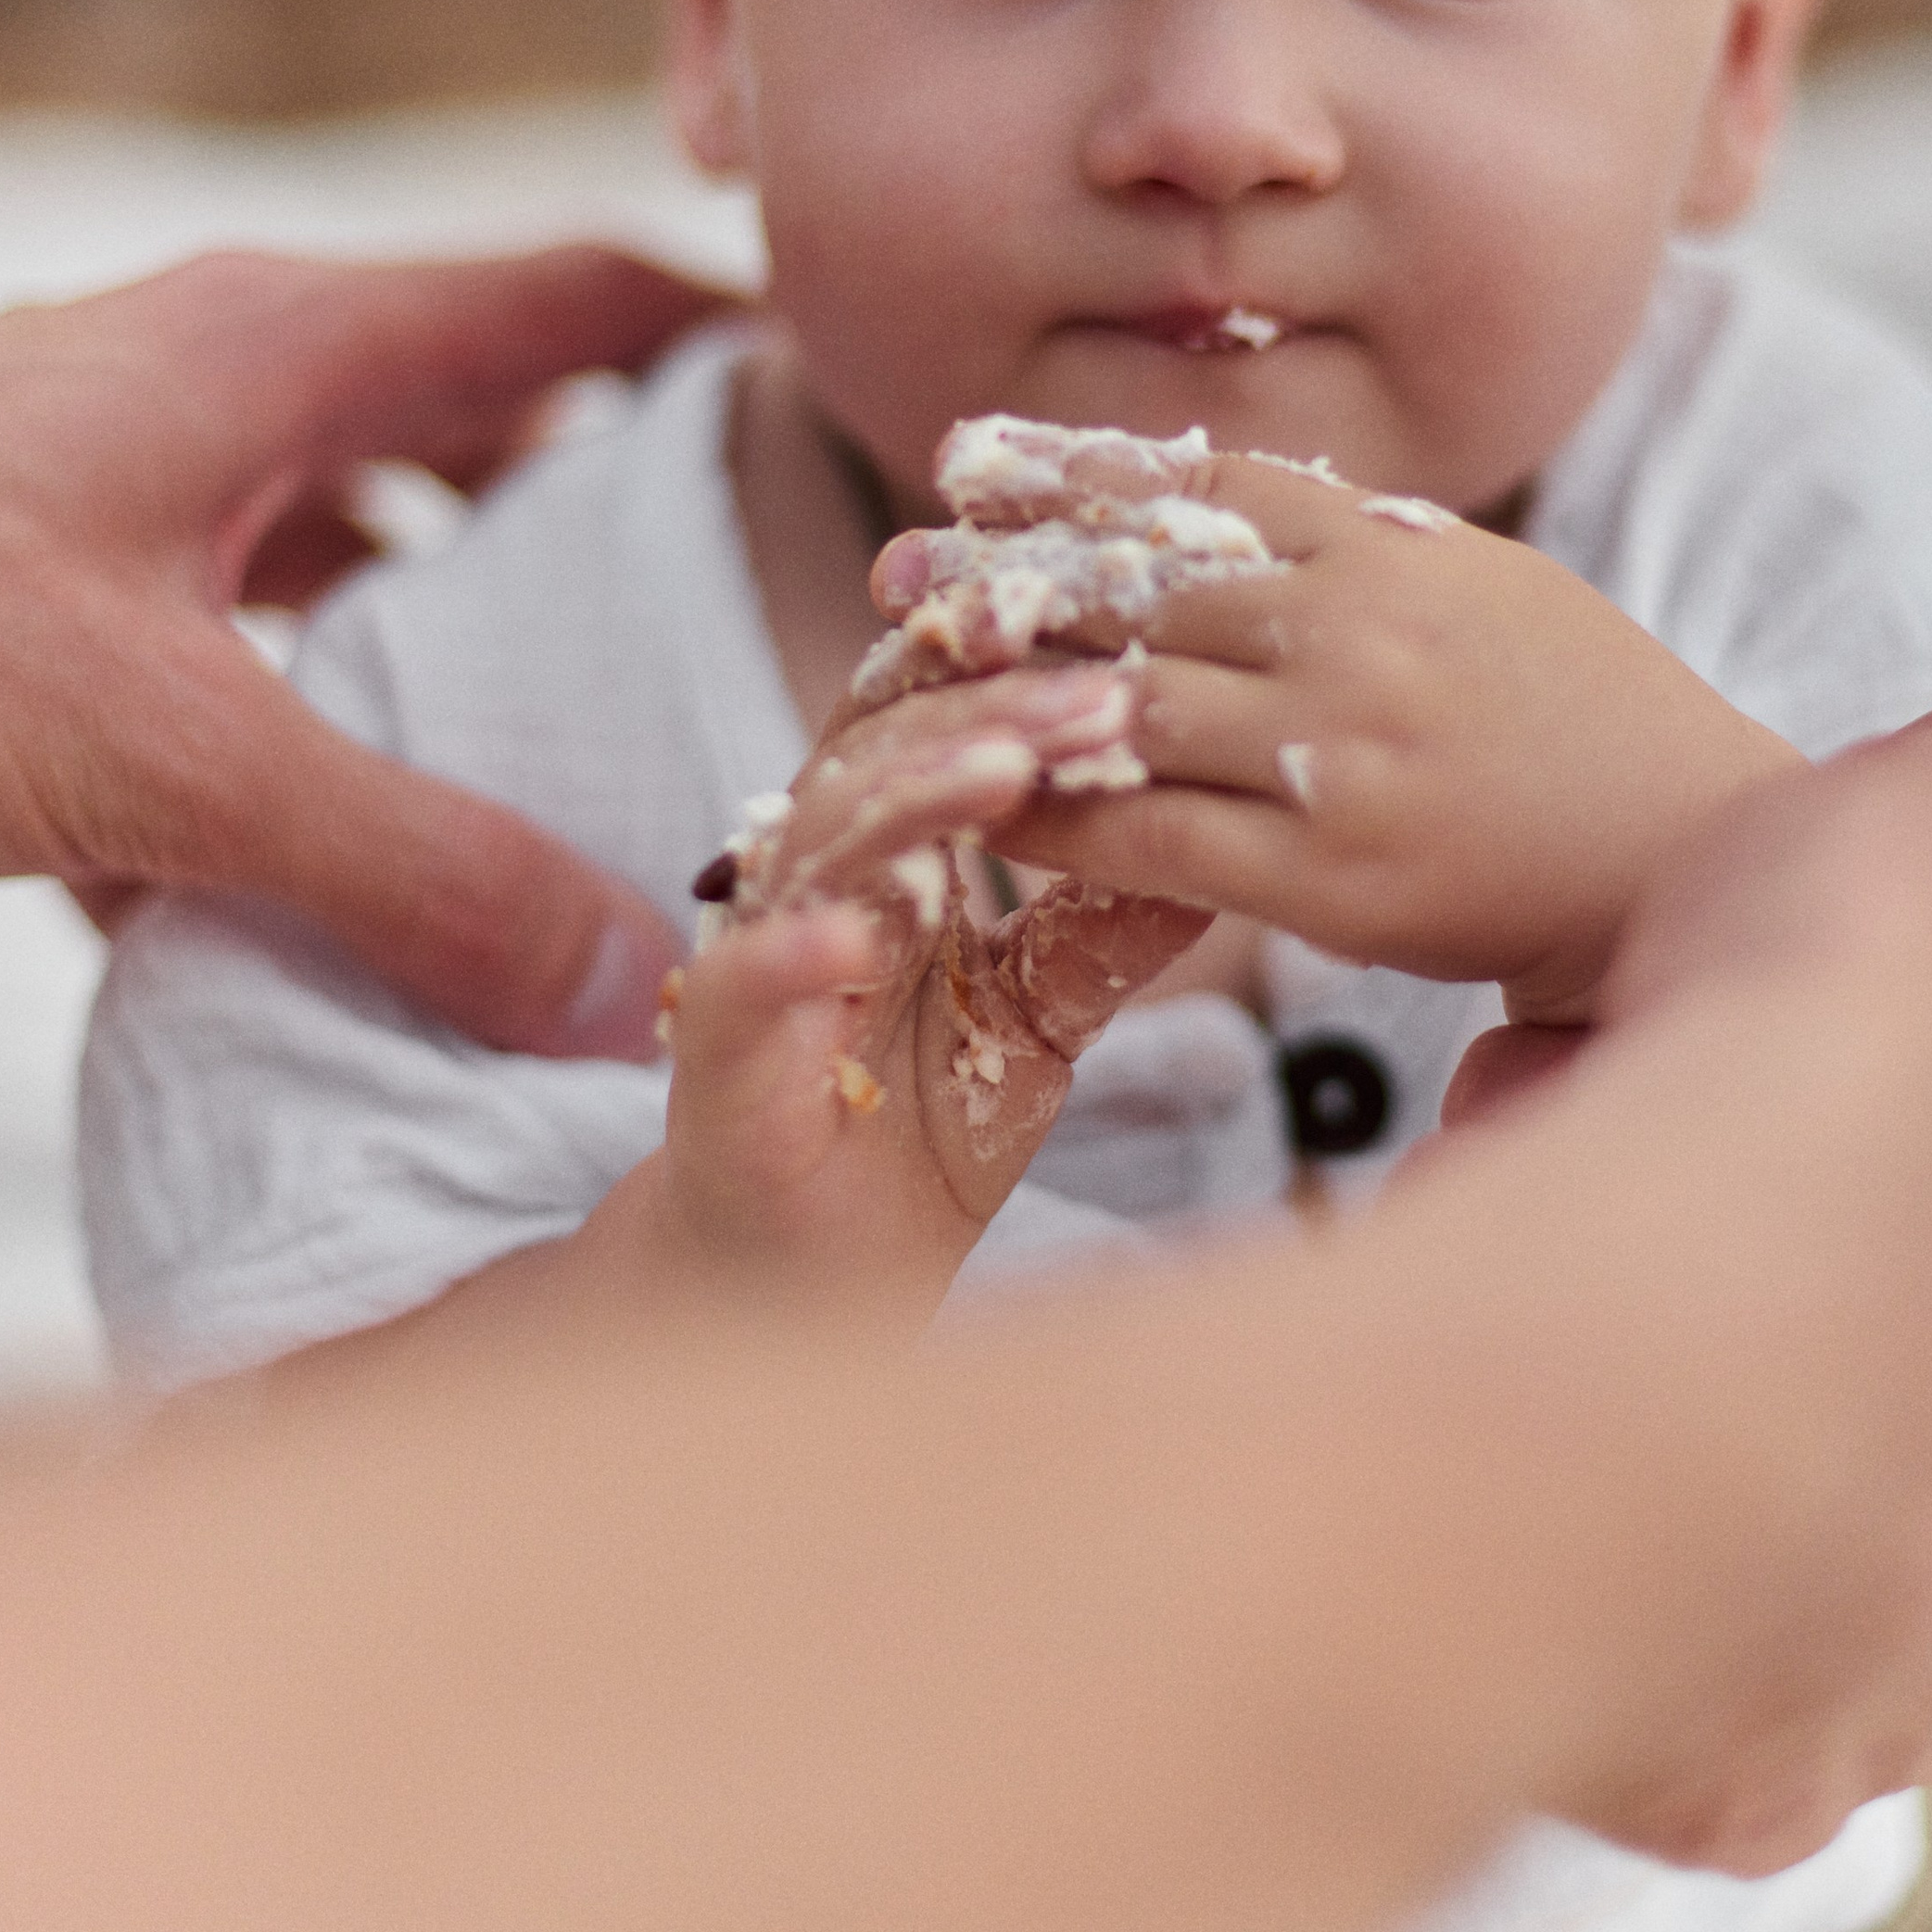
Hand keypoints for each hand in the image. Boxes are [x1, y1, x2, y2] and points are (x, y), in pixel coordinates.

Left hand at [0, 245, 729, 1053]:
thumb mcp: (173, 752)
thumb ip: (408, 871)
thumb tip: (622, 983)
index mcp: (284, 346)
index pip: (576, 295)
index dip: (728, 340)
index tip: (850, 414)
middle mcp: (211, 377)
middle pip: (473, 415)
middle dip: (602, 521)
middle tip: (731, 624)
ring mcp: (112, 466)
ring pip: (341, 529)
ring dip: (439, 629)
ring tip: (554, 754)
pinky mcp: (30, 571)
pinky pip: (212, 637)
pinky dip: (281, 730)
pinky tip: (304, 879)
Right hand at [652, 664, 1205, 1295]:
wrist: (815, 1278)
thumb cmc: (916, 1129)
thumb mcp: (1043, 1018)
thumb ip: (1106, 933)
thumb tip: (1217, 852)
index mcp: (889, 847)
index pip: (939, 718)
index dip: (1016, 673)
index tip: (1131, 653)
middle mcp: (817, 874)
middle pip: (886, 745)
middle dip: (994, 710)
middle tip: (1104, 697)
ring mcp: (761, 950)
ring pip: (821, 835)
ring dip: (912, 793)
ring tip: (1010, 771)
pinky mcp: (714, 1047)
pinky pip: (744, 980)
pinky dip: (796, 950)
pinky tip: (865, 935)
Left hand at [935, 449, 1799, 1020]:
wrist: (1677, 850)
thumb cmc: (1579, 710)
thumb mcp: (1479, 581)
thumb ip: (1355, 544)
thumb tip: (1223, 504)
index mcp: (1391, 550)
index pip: (1200, 489)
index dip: (1074, 471)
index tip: (970, 457)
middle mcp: (1356, 635)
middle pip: (1138, 589)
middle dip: (1005, 575)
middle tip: (901, 568)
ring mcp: (1339, 755)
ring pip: (1128, 707)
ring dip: (1007, 693)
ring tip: (913, 682)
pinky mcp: (1331, 876)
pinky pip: (1156, 838)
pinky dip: (1061, 818)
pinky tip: (988, 803)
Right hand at [1417, 699, 1931, 1873]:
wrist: (1687, 1316)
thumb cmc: (1844, 1060)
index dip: (1856, 1038)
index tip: (1730, 991)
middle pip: (1872, 1307)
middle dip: (1725, 1184)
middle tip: (1594, 1105)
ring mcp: (1925, 1647)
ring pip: (1750, 1464)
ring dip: (1631, 1332)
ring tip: (1523, 1220)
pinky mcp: (1758, 1763)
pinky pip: (1647, 1634)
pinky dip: (1567, 1512)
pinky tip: (1510, 1395)